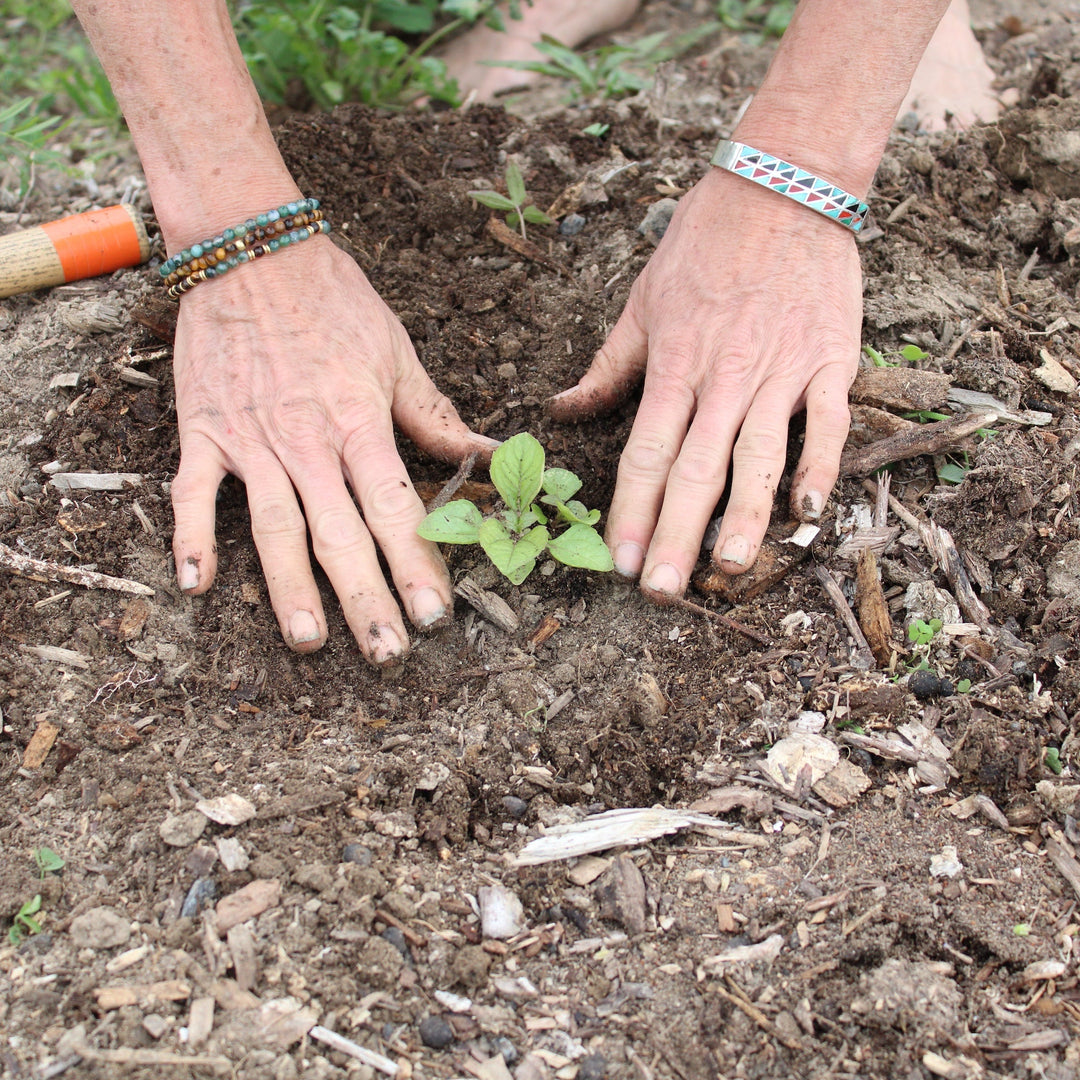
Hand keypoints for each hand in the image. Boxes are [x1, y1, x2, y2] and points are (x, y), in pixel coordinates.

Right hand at [169, 238, 493, 662]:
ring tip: (309, 641)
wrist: (251, 248)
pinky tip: (195, 585)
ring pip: (273, 527)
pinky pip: (194, 491)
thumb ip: (434, 415)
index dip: (417, 565)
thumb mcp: (396, 352)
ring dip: (289, 589)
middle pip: (340, 534)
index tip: (435, 614)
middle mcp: (307, 441)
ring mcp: (251, 439)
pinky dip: (192, 536)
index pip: (395, 509)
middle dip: (367, 598)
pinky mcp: (203, 430)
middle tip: (387, 653)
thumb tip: (488, 454)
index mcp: (359, 423)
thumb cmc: (332, 299)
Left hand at [549, 166, 860, 598]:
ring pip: (759, 457)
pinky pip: (827, 423)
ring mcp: (781, 369)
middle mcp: (725, 375)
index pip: (645, 452)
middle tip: (662, 592)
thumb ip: (607, 364)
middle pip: (695, 469)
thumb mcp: (641, 298)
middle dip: (675, 535)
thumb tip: (562, 409)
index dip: (630, 512)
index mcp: (674, 362)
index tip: (619, 562)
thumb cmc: (704, 240)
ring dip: (745, 519)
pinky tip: (810, 515)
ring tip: (729, 569)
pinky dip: (821, 468)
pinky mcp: (830, 359)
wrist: (783, 181)